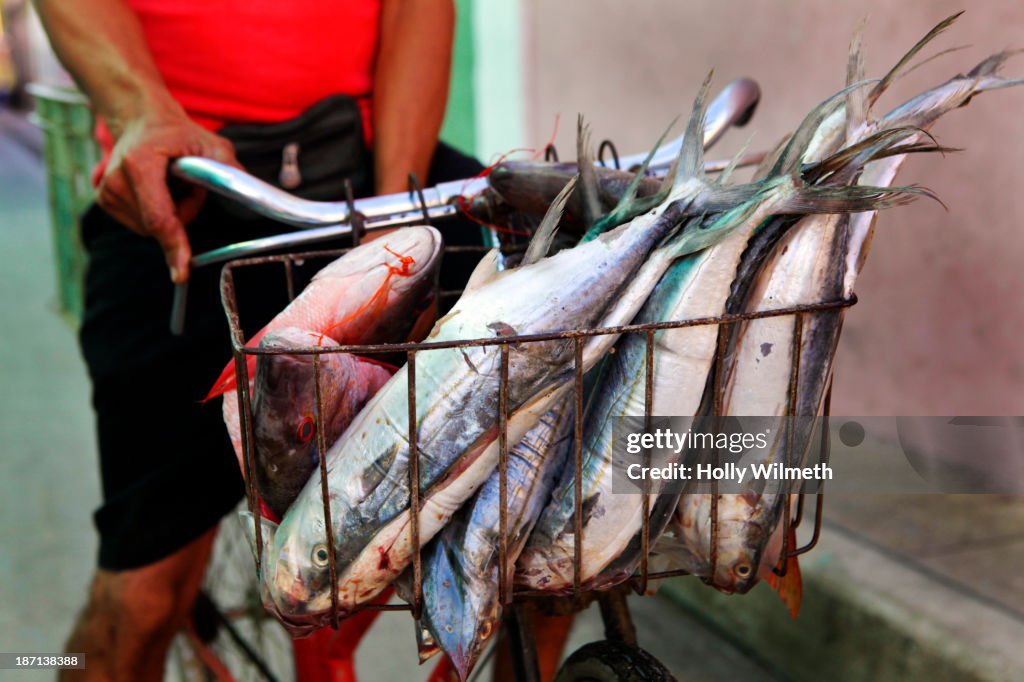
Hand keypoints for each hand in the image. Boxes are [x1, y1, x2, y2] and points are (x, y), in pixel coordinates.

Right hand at [98, 104, 238, 282]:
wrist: (141, 121)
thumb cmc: (175, 133)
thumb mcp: (208, 142)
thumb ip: (226, 166)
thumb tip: (247, 187)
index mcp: (139, 164)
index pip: (160, 218)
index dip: (175, 246)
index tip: (180, 273)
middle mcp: (116, 180)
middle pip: (160, 227)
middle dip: (184, 212)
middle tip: (188, 183)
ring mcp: (107, 193)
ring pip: (152, 229)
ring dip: (172, 212)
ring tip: (171, 182)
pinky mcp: (106, 202)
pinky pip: (143, 225)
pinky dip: (158, 212)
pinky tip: (158, 189)